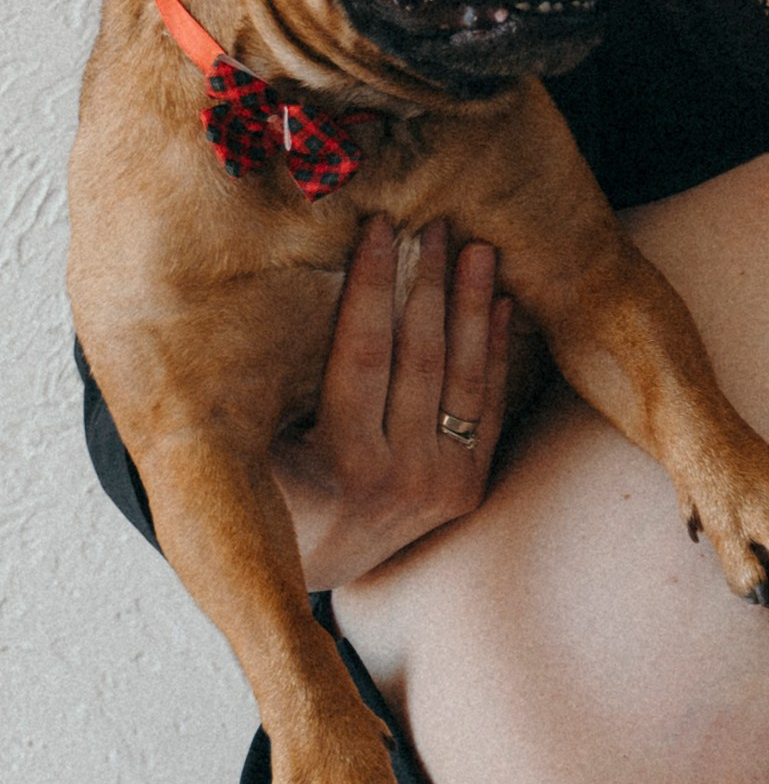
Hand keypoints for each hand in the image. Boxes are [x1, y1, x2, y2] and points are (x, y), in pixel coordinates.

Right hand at [272, 216, 510, 590]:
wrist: (318, 561)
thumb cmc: (269, 488)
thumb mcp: (256, 444)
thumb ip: (272, 383)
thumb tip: (256, 286)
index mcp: (345, 465)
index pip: (363, 355)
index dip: (373, 286)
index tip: (379, 227)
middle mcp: (403, 479)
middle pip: (421, 359)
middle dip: (429, 284)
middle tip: (437, 222)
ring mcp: (444, 486)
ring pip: (465, 379)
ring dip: (473, 308)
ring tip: (479, 249)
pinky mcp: (469, 489)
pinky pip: (489, 409)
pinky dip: (495, 353)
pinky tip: (499, 302)